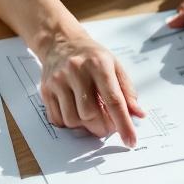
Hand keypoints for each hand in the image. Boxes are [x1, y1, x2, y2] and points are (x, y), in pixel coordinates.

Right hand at [38, 32, 144, 146]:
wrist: (61, 42)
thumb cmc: (92, 57)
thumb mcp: (115, 66)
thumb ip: (127, 92)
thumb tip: (138, 115)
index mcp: (98, 64)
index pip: (113, 100)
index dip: (123, 124)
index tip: (130, 141)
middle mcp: (76, 71)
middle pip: (90, 113)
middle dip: (102, 127)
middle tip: (108, 127)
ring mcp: (58, 80)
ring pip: (72, 119)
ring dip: (85, 126)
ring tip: (91, 118)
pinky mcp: (46, 89)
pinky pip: (57, 119)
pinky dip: (69, 124)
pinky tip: (76, 114)